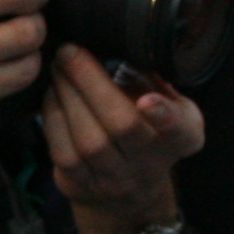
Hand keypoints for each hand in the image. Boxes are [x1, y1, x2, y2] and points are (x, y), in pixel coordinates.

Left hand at [39, 46, 201, 233]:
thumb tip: (124, 41)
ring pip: (89, 140)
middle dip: (90, 82)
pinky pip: (64, 152)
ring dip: (67, 95)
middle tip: (69, 51)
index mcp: (182, 138)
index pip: (179, 131)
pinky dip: (53, 117)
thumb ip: (154, 78)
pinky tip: (52, 93)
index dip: (165, 116)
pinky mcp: (84, 185)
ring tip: (58, 66)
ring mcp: (116, 180)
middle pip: (122, 126)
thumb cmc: (148, 130)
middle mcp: (151, 164)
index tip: (147, 99)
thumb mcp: (168, 105)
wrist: (129, 192)